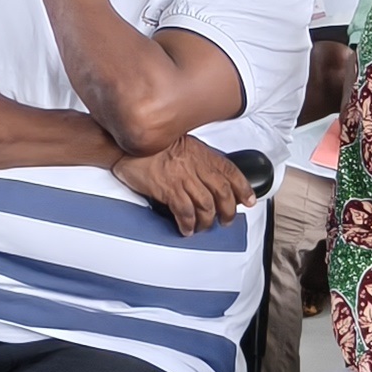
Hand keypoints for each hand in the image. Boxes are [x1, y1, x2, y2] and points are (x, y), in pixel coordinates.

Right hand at [112, 138, 257, 235]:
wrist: (122, 145)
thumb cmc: (147, 145)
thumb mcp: (178, 143)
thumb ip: (194, 157)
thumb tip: (204, 173)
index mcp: (199, 152)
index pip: (230, 171)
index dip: (243, 188)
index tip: (249, 200)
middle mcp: (195, 165)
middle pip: (222, 193)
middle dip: (228, 210)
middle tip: (226, 220)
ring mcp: (182, 178)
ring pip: (206, 205)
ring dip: (207, 221)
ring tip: (204, 227)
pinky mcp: (168, 189)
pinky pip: (185, 212)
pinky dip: (189, 224)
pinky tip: (187, 229)